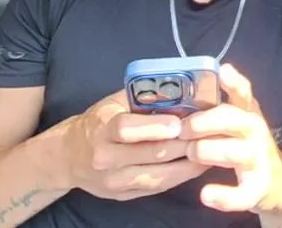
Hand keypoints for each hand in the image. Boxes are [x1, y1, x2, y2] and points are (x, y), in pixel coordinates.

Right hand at [58, 89, 210, 200]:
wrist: (69, 157)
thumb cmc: (97, 123)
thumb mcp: (111, 103)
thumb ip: (140, 96)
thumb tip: (177, 87)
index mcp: (101, 129)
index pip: (126, 128)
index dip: (154, 126)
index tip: (179, 123)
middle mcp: (105, 158)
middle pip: (150, 154)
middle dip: (184, 144)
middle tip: (210, 134)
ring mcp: (115, 181)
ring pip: (159, 176)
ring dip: (188, 163)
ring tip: (212, 150)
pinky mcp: (124, 195)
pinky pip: (158, 188)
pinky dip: (180, 176)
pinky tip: (197, 165)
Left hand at [180, 64, 281, 213]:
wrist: (276, 184)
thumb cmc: (245, 146)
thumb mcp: (236, 121)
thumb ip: (214, 107)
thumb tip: (177, 95)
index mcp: (247, 113)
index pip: (243, 92)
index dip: (233, 82)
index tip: (222, 71)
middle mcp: (255, 132)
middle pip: (233, 119)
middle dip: (203, 122)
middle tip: (182, 129)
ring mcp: (259, 160)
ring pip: (234, 152)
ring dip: (207, 152)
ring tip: (190, 154)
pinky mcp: (258, 189)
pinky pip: (241, 194)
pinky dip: (223, 196)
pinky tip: (206, 194)